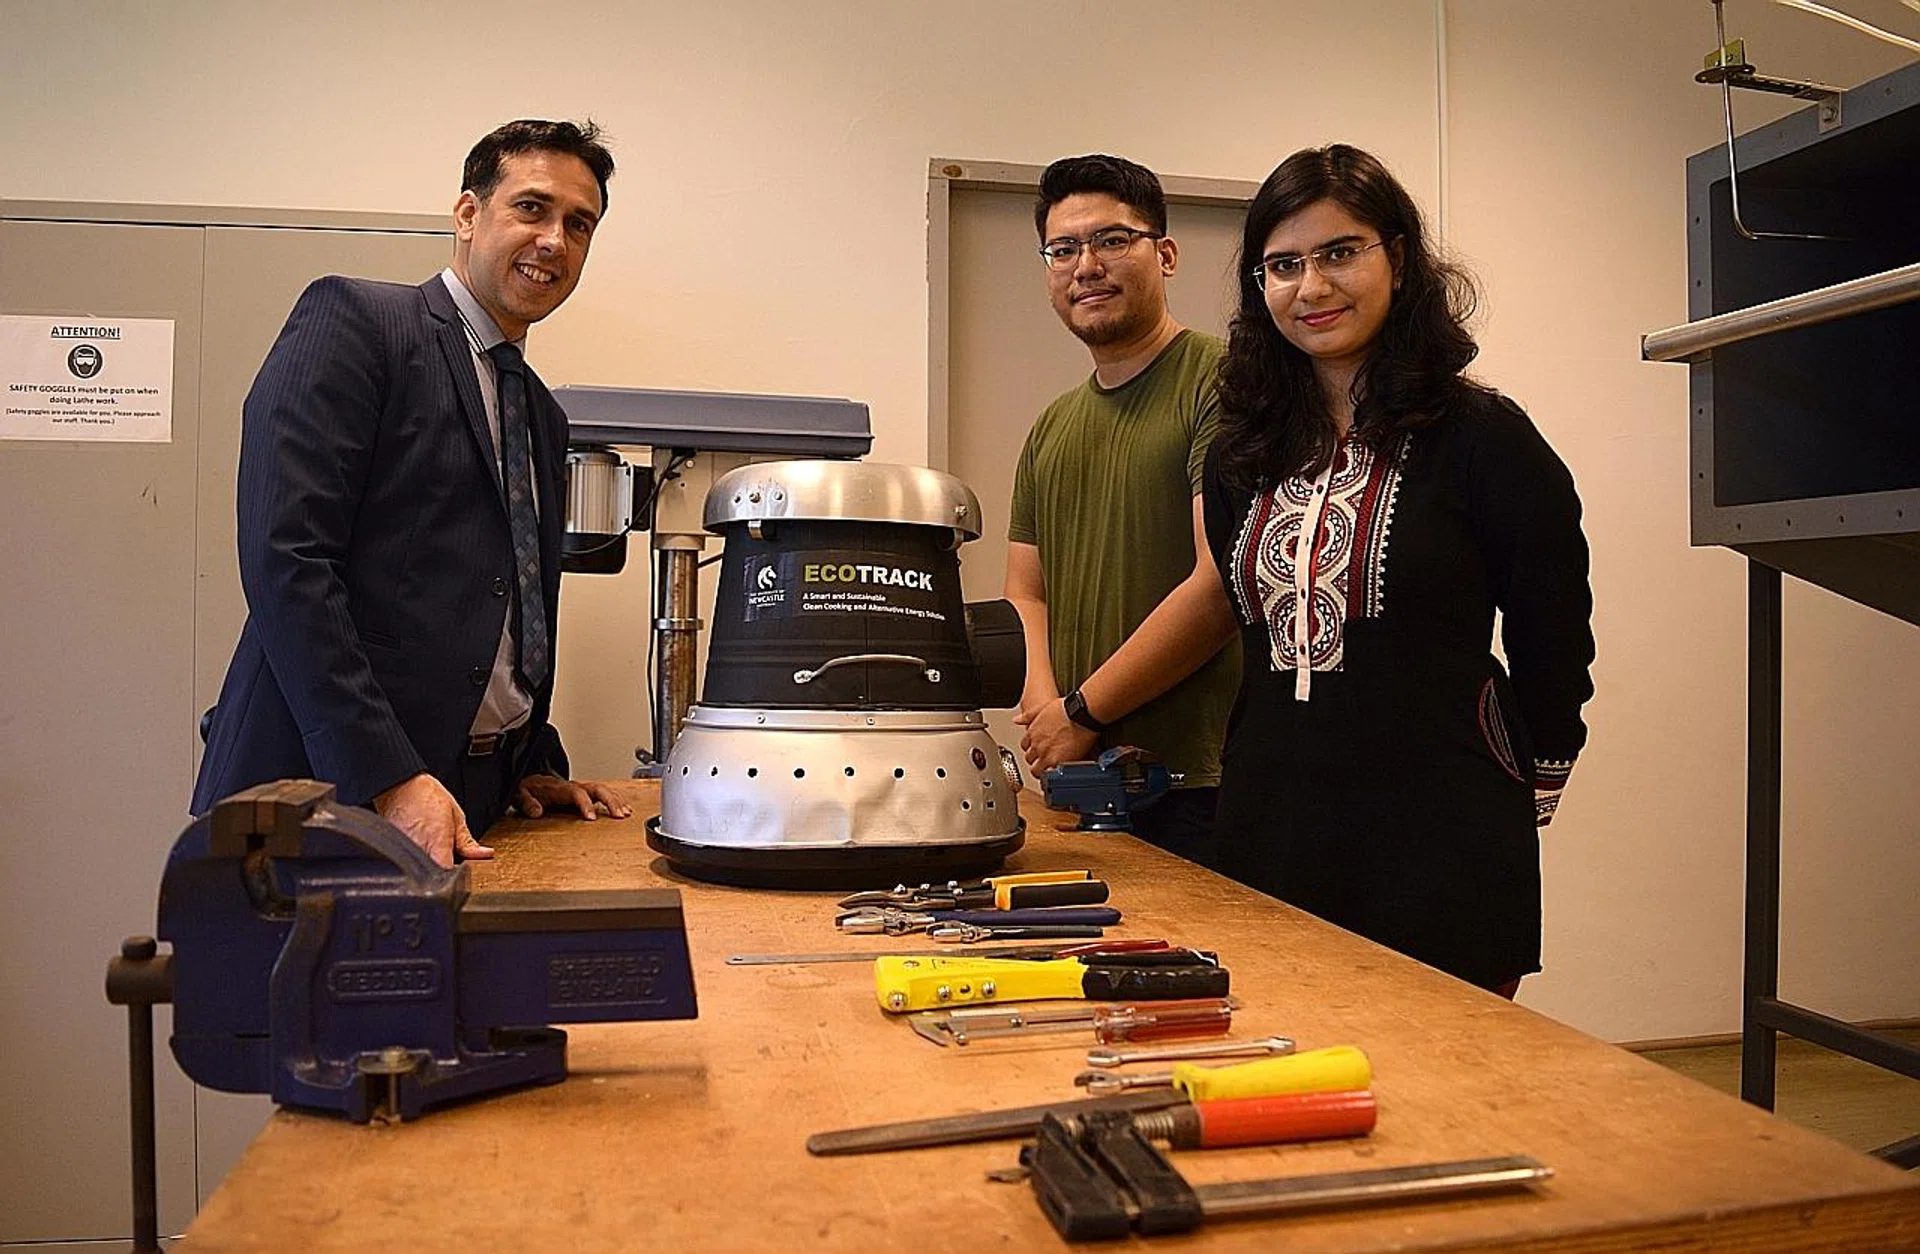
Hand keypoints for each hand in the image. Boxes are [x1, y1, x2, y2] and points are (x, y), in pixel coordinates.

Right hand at [373, 772, 490, 868]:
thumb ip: (468, 842)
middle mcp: (418, 851)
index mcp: (437, 844)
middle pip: (432, 875)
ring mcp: (403, 852)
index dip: (454, 876)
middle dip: (441, 871)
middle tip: (447, 857)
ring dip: (428, 864)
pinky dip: (415, 858)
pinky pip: (406, 862)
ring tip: (430, 848)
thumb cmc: (428, 797)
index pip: (447, 875)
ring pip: (419, 870)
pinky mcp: (393, 850)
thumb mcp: (456, 817)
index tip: (459, 870)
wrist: (400, 786)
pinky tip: (418, 846)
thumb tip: (484, 854)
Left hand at [513, 774, 633, 820]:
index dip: (586, 804)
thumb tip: (536, 810)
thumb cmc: (528, 789)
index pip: (578, 793)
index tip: (591, 818)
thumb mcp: (520, 794)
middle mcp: (574, 786)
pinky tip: (623, 809)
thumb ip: (526, 802)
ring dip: (616, 801)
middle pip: (598, 788)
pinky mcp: (585, 794)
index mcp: (560, 788)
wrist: (530, 782)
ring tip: (626, 813)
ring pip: (604, 790)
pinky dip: (616, 801)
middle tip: (619, 815)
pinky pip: (603, 794)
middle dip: (611, 801)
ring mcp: (581, 789)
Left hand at [1014, 697, 1099, 773]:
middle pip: (1030, 759)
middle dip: (1037, 761)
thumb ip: (1028, 716)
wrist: (1080, 713)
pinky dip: (1053, 777)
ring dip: (1043, 771)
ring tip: (1052, 771)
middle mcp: (1036, 744)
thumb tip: (1017, 719)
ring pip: (1036, 770)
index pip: (1025, 746)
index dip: (1032, 749)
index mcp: (1033, 732)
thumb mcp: (1043, 708)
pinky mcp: (1057, 762)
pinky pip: (1049, 776)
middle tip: (1047, 761)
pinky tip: (1058, 776)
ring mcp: (1045, 754)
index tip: (1039, 750)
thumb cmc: (1067, 708)